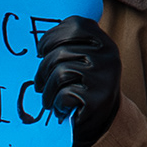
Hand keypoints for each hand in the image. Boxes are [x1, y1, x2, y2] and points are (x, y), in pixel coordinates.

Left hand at [33, 15, 123, 146]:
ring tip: (48, 99)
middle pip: (60, 52)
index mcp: (103, 41)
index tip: (41, 51)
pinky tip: (62, 107)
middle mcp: (108, 55)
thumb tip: (38, 43)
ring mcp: (105, 76)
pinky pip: (64, 94)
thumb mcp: (82, 59)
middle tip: (39, 84)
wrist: (102, 120)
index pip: (74, 26)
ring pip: (60, 73)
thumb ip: (69, 45)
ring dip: (47, 90)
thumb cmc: (83, 86)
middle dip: (43, 70)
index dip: (51, 38)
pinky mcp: (98, 98)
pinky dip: (57, 102)